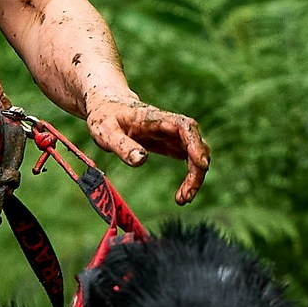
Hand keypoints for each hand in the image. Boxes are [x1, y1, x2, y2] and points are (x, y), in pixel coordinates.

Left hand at [83, 92, 210, 204]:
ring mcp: (173, 134)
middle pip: (196, 143)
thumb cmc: (105, 118)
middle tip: (186, 196)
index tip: (201, 165)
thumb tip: (140, 160)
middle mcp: (170, 125)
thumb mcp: (106, 131)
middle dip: (197, 170)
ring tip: (183, 199)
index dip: (196, 144)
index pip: (185, 127)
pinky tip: (182, 194)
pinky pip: (189, 159)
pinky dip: (190, 176)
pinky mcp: (171, 144)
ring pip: (196, 153)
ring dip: (195, 176)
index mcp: (155, 118)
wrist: (108, 107)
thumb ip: (122, 145)